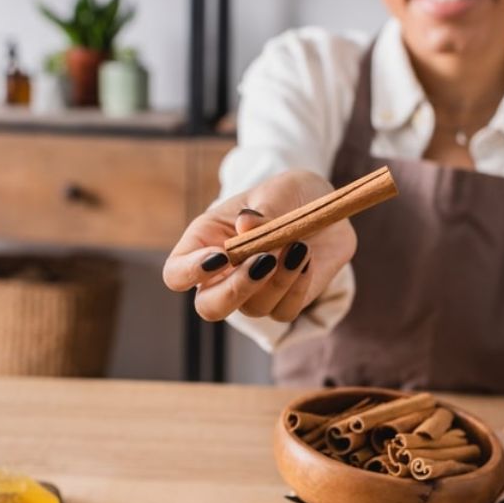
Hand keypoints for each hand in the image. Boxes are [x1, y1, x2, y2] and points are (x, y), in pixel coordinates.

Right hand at [162, 170, 356, 322]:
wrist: (326, 208)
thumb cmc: (290, 195)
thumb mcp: (278, 191)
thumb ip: (263, 209)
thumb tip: (245, 224)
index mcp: (205, 242)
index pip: (176, 273)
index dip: (191, 272)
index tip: (222, 257)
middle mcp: (223, 274)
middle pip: (209, 307)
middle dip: (235, 290)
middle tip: (265, 261)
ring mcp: (253, 292)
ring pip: (253, 308)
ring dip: (278, 280)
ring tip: (299, 245)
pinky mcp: (283, 301)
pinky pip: (284, 311)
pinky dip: (297, 287)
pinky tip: (306, 259)